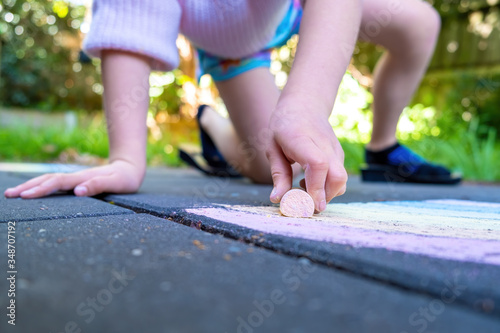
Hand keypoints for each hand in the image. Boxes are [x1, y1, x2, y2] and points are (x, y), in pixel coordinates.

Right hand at [4, 160, 144, 198]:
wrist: (129, 168)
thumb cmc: (124, 178)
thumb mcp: (116, 183)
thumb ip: (98, 186)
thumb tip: (78, 191)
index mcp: (82, 178)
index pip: (57, 183)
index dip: (41, 189)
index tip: (25, 195)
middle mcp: (75, 177)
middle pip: (47, 180)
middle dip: (27, 187)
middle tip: (9, 195)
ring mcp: (75, 179)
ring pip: (48, 181)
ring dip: (31, 186)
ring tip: (13, 193)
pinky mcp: (76, 182)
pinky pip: (54, 184)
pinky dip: (40, 187)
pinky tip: (32, 192)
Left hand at [266, 104, 346, 212]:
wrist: (304, 104)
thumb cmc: (284, 126)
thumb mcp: (272, 147)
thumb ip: (278, 174)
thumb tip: (278, 199)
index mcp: (302, 140)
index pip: (318, 164)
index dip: (316, 187)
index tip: (310, 204)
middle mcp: (324, 145)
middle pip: (338, 176)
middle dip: (325, 197)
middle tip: (305, 204)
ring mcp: (335, 150)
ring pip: (342, 179)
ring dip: (327, 194)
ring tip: (304, 188)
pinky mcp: (339, 155)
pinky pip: (339, 177)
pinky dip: (328, 187)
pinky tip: (310, 182)